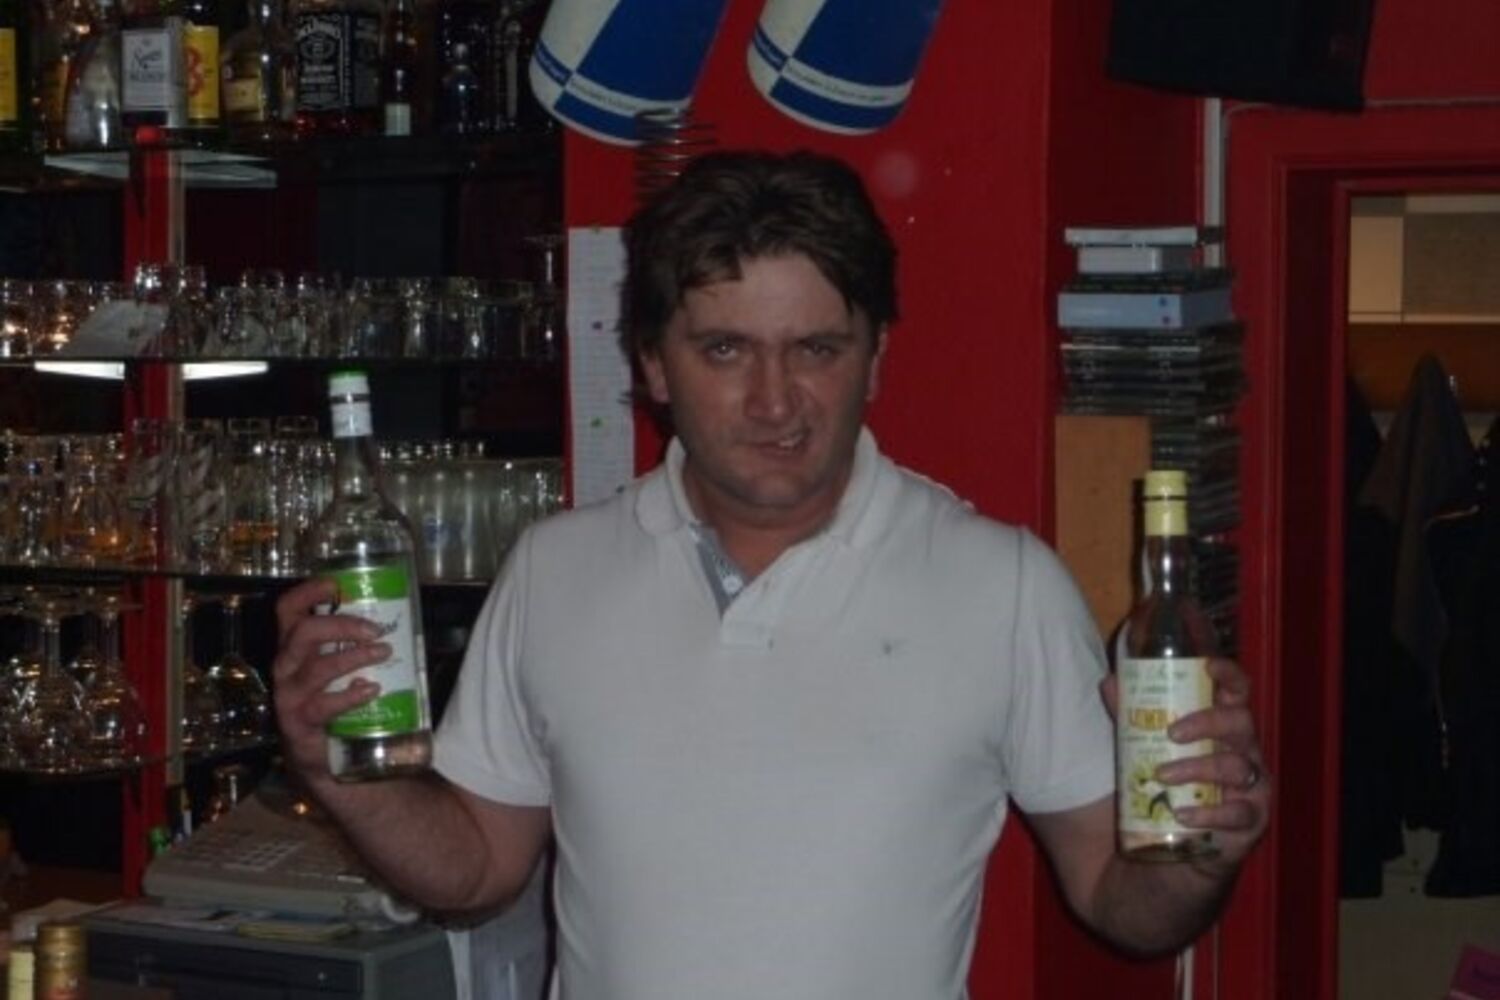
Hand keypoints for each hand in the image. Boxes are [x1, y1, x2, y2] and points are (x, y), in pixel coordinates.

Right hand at [272, 578, 389, 785]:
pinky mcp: (297, 722)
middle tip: (376, 630)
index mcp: (294, 647)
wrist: (324, 761)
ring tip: (383, 653)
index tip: (337, 584)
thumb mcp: (342, 670)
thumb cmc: (336, 704)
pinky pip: (322, 704)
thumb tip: (398, 621)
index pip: (288, 610)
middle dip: (341, 625)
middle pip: (303, 632)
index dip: (308, 592)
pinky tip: (371, 690)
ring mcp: (288, 695)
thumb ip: (356, 647)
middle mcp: (286, 666)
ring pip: (316, 666)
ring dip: (353, 656)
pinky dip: (349, 696)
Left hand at [1101, 658, 1271, 869]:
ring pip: (1238, 767)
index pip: (1237, 694)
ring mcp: (1251, 791)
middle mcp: (1243, 756)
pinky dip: (1210, 813)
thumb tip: (1111, 681)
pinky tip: (1183, 813)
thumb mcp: (1139, 753)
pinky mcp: (1248, 827)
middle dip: (1207, 723)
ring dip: (1198, 768)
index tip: (1208, 666)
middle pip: (1241, 724)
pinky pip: (1238, 815)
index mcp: (1222, 731)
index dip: (1229, 675)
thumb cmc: (1159, 796)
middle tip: (1171, 733)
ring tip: (1162, 776)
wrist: (1162, 863)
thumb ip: (1129, 718)